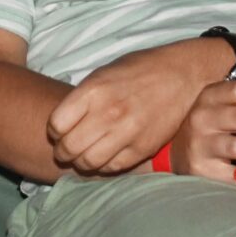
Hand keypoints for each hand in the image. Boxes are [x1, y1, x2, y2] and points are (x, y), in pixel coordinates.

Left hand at [45, 38, 226, 175]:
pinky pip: (113, 167)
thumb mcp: (103, 73)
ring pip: (89, 162)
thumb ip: (83, 98)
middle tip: (66, 150)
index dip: (53, 131)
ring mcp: (127, 133)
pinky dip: (104, 166)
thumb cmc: (139, 69)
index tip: (58, 131)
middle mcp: (108, 113)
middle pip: (69, 147)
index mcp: (93, 90)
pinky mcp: (144, 148)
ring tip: (83, 157)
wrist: (182, 75)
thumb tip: (64, 122)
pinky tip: (105, 157)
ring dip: (80, 162)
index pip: (56, 124)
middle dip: (62, 151)